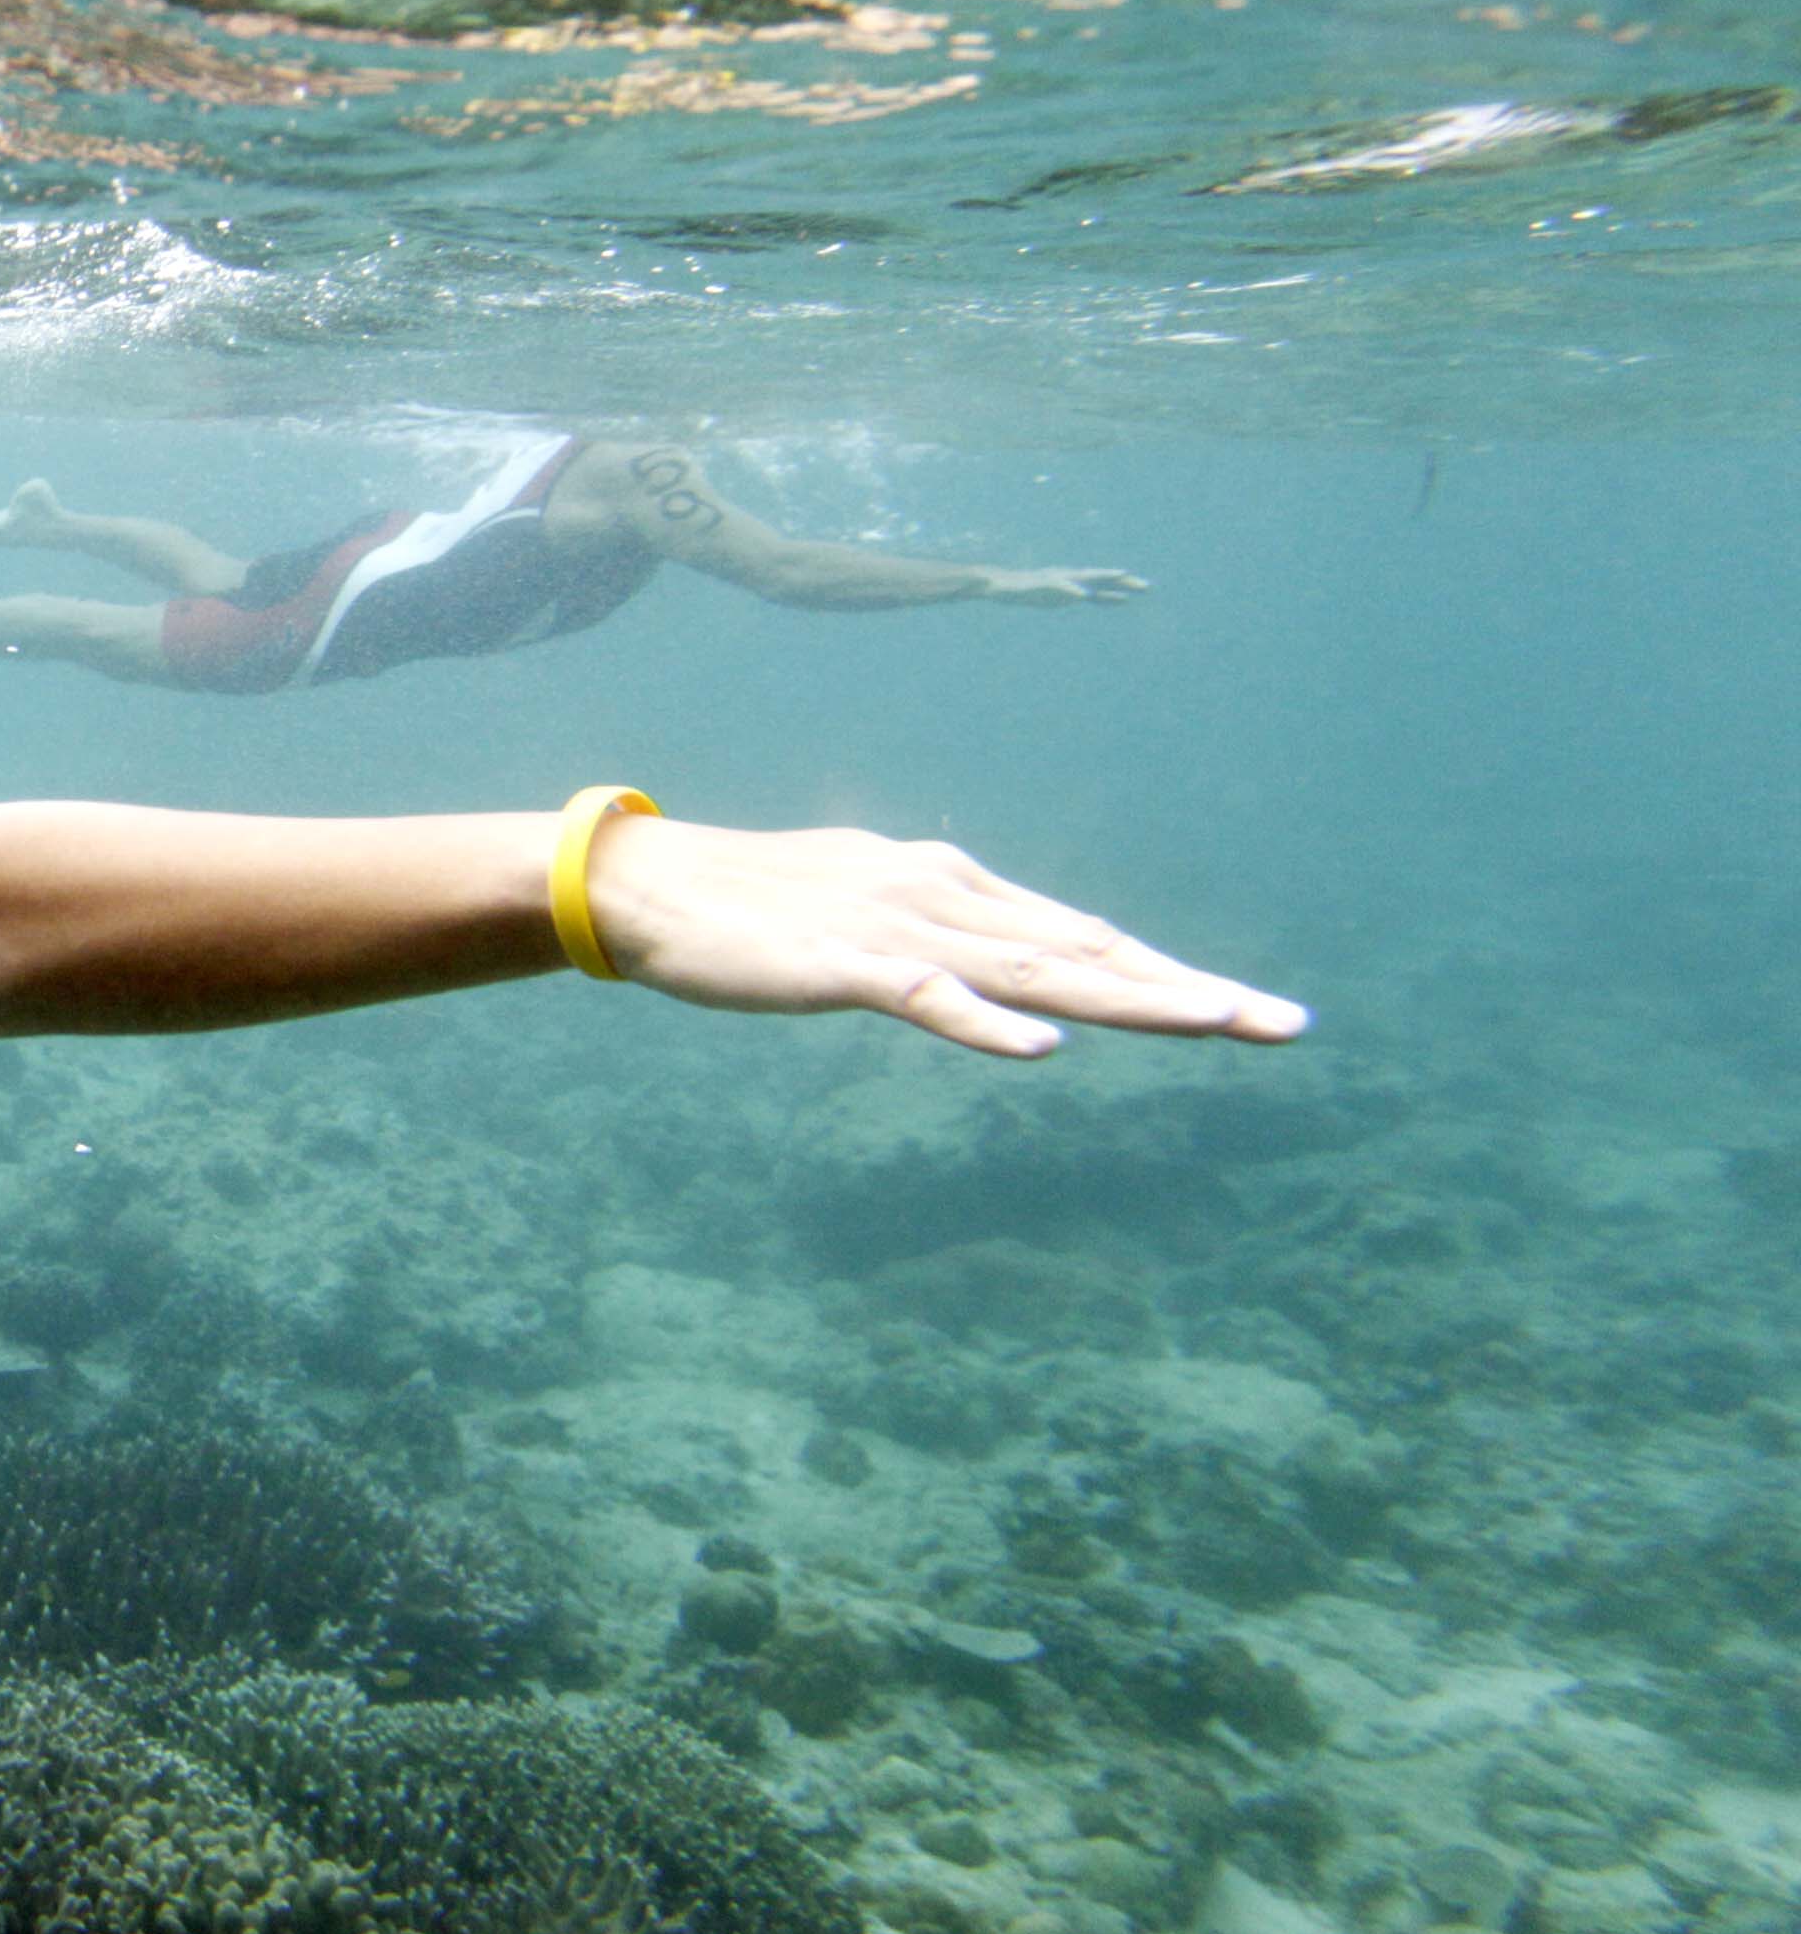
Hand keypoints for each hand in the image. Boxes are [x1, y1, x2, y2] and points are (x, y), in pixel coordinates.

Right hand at [587, 816, 1303, 1057]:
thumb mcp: (873, 912)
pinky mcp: (839, 963)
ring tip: (1211, 1021)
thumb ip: (948, 940)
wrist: (647, 886)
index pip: (1085, 938)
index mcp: (956, 889)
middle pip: (1087, 954)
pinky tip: (1040, 1047)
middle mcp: (946, 898)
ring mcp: (896, 929)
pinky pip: (924, 997)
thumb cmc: (757, 906)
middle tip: (1286, 1024)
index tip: (1255, 1011)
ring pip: (1032, 972)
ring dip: (1127, 997)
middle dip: (1190, 990)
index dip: (1172, 973)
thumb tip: (1015, 976)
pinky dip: (983, 1023)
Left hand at [984, 566, 1145, 606]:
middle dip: (1120, 582)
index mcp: (1056, 578)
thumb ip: (1018, 590)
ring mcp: (1070, 585)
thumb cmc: (1004, 588)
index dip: (1101, 578)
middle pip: (1098, 579)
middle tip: (1143, 585)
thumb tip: (1040, 592)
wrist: (1000, 585)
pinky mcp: (1070, 594)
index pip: (1082, 578)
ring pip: (1100, 586)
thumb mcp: (1011, 590)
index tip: (1119, 576)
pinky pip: (1094, 597)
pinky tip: (1123, 601)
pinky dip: (1109, 598)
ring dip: (1120, 588)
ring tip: (1142, 589)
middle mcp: (1067, 578)